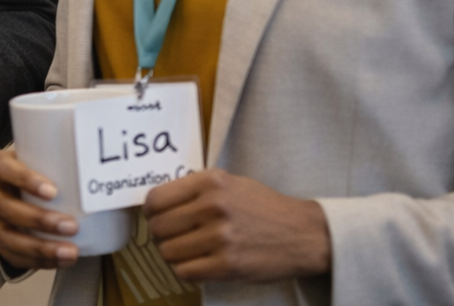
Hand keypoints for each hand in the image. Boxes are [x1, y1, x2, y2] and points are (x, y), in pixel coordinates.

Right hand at [0, 148, 80, 270]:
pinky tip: (58, 261)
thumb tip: (119, 177)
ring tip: (69, 252)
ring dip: (40, 247)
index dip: (25, 180)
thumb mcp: (46, 160)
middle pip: (5, 207)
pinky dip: (37, 261)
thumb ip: (69, 164)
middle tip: (70, 226)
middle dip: (39, 220)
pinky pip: (11, 255)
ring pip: (6, 236)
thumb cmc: (39, 173)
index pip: (3, 167)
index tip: (53, 191)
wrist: (20, 189)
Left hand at [144, 169, 331, 282]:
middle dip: (159, 235)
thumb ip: (196, 189)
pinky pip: (185, 272)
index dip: (150, 212)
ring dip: (171, 255)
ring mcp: (221, 237)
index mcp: (210, 182)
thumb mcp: (230, 183)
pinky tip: (195, 265)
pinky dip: (184, 270)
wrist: (303, 234)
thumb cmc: (263, 207)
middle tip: (170, 238)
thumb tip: (157, 203)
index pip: (156, 199)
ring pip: (168, 252)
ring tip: (184, 252)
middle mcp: (213, 206)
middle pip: (158, 227)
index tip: (156, 217)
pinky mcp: (229, 265)